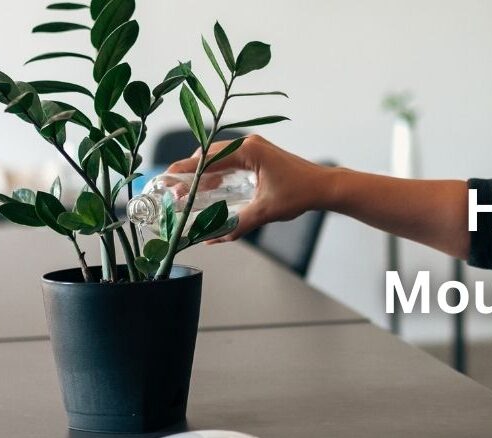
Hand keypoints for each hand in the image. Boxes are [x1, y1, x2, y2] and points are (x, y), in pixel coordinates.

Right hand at [166, 135, 335, 241]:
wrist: (324, 187)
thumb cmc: (300, 194)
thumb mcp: (265, 211)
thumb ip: (237, 225)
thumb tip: (213, 237)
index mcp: (248, 150)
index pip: (207, 159)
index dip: (185, 170)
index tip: (167, 179)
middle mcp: (249, 144)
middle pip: (209, 156)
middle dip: (191, 174)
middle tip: (177, 193)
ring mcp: (255, 148)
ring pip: (219, 159)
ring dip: (204, 174)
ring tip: (190, 194)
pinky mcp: (259, 155)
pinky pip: (231, 162)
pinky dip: (219, 174)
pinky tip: (212, 190)